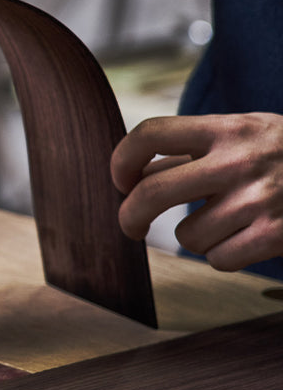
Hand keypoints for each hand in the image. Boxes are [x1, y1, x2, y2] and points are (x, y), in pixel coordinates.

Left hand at [110, 113, 282, 270]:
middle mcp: (240, 160)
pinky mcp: (276, 234)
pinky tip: (245, 239)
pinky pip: (218, 260)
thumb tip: (133, 177)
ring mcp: (259, 199)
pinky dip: (224, 256)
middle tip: (131, 227)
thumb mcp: (246, 134)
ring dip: (197, 236)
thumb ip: (193, 150)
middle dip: (130, 217)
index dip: (122, 160)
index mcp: (228, 129)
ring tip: (227, 222)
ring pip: (187, 236)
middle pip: (151, 193)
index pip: (151, 133)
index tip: (121, 182)